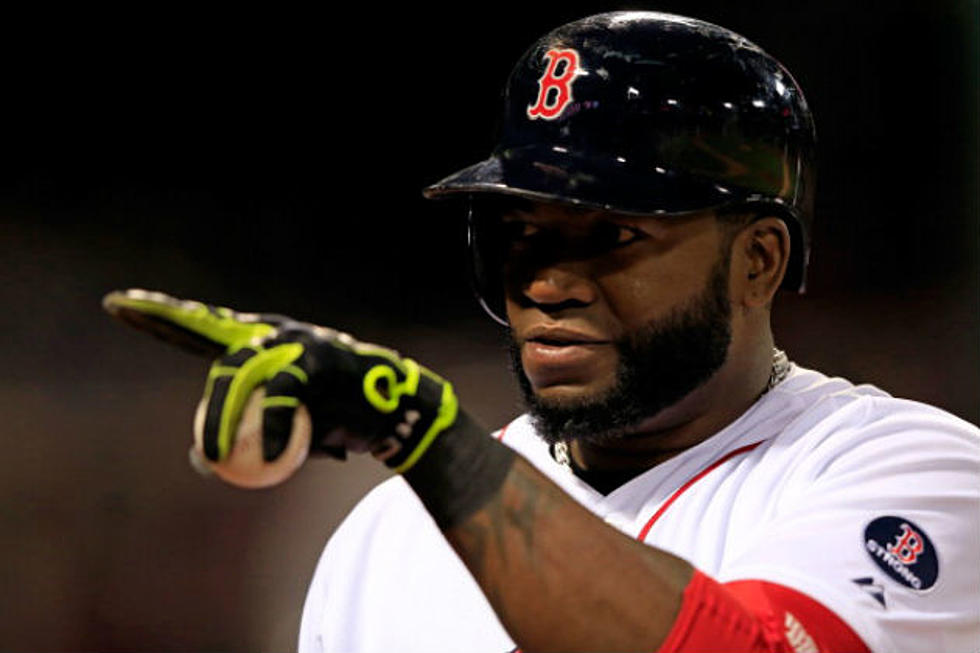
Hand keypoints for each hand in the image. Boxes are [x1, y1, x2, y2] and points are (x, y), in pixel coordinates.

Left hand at [103, 289, 459, 481]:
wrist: (394, 418)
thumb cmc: (337, 424)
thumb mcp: (285, 438)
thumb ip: (245, 439)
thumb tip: (200, 459)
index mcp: (261, 346)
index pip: (201, 330)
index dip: (160, 316)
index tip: (117, 304)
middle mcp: (273, 334)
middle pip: (209, 335)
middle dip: (165, 316)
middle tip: (123, 307)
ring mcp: (295, 341)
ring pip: (241, 371)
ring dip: (224, 416)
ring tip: (216, 454)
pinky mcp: (318, 358)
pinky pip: (283, 395)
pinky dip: (276, 429)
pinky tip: (276, 456)